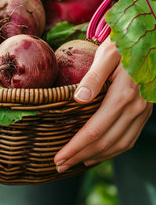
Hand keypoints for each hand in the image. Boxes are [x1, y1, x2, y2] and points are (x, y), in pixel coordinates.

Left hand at [54, 37, 152, 172]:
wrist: (153, 39)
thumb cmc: (125, 43)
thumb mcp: (107, 53)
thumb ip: (94, 77)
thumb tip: (77, 100)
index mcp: (123, 95)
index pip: (94, 130)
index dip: (75, 147)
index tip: (58, 157)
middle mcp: (135, 108)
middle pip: (105, 142)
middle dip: (80, 156)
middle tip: (59, 165)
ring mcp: (143, 112)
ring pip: (119, 145)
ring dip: (96, 157)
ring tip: (76, 163)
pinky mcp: (145, 112)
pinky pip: (129, 138)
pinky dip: (113, 151)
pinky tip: (99, 152)